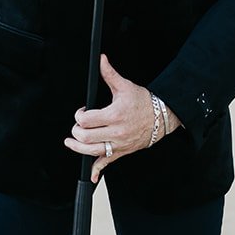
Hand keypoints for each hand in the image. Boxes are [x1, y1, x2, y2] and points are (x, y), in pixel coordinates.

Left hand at [64, 54, 178, 182]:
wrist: (162, 116)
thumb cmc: (144, 102)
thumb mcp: (125, 86)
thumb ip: (109, 74)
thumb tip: (101, 60)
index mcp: (115, 115)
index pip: (86, 120)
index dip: (79, 115)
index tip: (82, 112)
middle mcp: (116, 132)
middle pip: (86, 137)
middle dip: (77, 131)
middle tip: (78, 126)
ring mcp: (119, 144)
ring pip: (92, 152)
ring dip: (78, 148)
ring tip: (71, 142)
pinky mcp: (122, 152)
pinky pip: (107, 163)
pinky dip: (97, 170)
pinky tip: (91, 175)